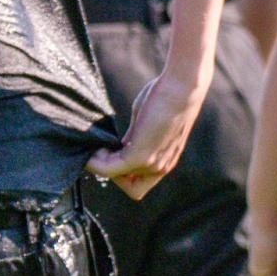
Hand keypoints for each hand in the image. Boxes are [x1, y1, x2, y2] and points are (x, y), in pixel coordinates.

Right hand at [85, 72, 205, 199]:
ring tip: (96, 147)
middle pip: (130, 188)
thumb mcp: (148, 124)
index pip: (141, 184)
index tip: (114, 153)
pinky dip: (95, 161)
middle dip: (114, 171)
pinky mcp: (139, 156)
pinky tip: (94, 147)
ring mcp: (150, 164)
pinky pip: (108, 168)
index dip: (125, 174)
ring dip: (100, 164)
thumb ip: (135, 138)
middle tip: (105, 150)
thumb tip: (119, 144)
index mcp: (165, 161)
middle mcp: (160, 167)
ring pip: (116, 178)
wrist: (182, 87)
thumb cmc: (167, 96)